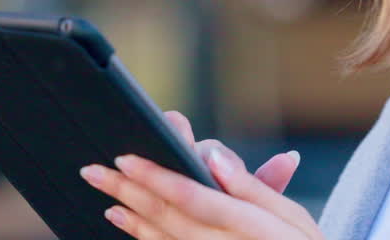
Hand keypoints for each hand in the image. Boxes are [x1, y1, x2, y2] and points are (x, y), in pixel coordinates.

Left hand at [79, 110, 323, 238]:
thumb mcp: (294, 219)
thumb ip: (257, 188)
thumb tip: (218, 159)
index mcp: (250, 226)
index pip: (192, 197)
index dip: (156, 177)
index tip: (127, 158)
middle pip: (167, 216)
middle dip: (128, 190)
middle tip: (95, 169)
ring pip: (160, 238)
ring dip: (128, 213)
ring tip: (103, 190)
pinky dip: (140, 235)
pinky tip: (122, 219)